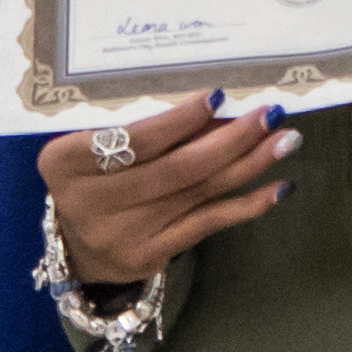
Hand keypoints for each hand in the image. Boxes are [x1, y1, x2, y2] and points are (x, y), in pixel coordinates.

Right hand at [38, 95, 299, 283]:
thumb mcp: (93, 144)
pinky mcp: (149, 256)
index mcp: (66, 162)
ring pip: (197, 193)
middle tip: (271, 113)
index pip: (134, 140)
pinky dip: (246, 205)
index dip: (179, 120)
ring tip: (285, 141)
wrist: (75, 243)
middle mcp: (90, 203)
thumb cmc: (90, 176)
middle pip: (176, 167)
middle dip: (231, 138)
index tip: (219, 96)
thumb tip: (217, 103)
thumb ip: (139, 127)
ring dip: (248, 165)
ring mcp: (122, 234)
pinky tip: (277, 187)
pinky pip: (206, 225)